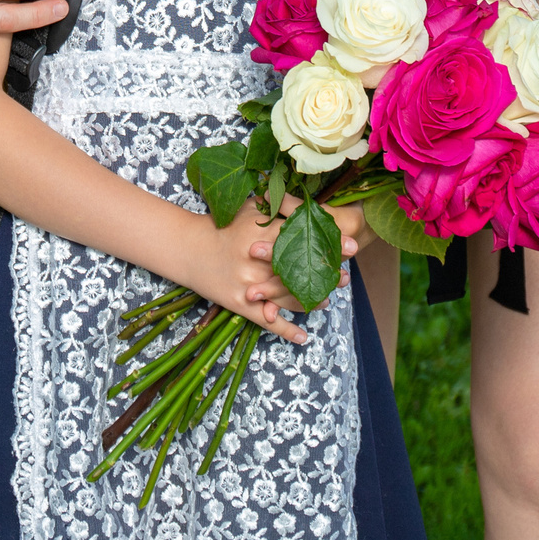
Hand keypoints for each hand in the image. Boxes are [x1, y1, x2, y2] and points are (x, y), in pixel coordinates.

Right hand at [197, 201, 363, 340]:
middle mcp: (254, 261)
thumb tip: (309, 202)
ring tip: (328, 299)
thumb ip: (277, 206)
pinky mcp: (239, 304)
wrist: (188, 248)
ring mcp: (247, 285)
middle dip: (324, 274)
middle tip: (345, 276)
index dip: (327, 242)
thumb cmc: (222, 225)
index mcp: (258, 235)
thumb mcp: (248, 209)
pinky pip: (266, 320)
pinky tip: (303, 337)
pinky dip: (285, 330)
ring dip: (310, 301)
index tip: (351, 244)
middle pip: (298, 270)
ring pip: (286, 297)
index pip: (301, 239)